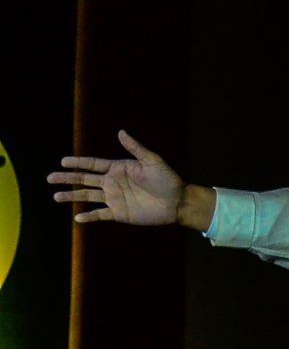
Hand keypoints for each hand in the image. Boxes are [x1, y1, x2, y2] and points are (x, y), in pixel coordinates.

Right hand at [47, 130, 214, 229]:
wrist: (178, 202)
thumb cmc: (168, 179)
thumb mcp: (152, 161)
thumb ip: (135, 148)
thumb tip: (120, 132)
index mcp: (118, 169)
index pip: (92, 164)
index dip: (78, 163)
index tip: (63, 161)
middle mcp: (112, 183)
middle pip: (84, 179)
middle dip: (67, 178)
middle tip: (49, 178)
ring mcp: (115, 198)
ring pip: (87, 196)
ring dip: (72, 196)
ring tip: (55, 196)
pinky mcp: (120, 213)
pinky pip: (100, 214)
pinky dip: (89, 216)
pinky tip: (77, 217)